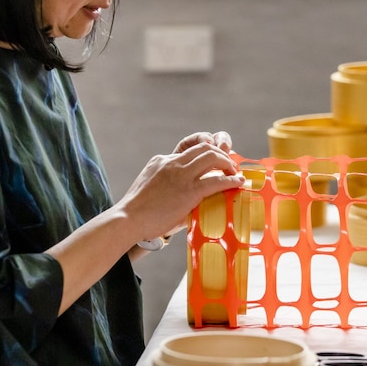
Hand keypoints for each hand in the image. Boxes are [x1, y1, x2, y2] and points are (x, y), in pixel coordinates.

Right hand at [116, 133, 243, 242]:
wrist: (129, 219)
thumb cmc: (138, 211)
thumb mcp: (151, 185)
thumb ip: (168, 183)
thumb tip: (187, 194)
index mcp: (162, 160)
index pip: (189, 146)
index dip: (206, 148)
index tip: (215, 156)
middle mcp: (173, 162)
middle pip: (204, 147)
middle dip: (221, 153)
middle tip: (228, 165)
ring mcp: (181, 175)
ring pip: (212, 157)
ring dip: (227, 163)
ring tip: (234, 173)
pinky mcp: (189, 191)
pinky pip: (217, 180)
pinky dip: (231, 180)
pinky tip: (237, 183)